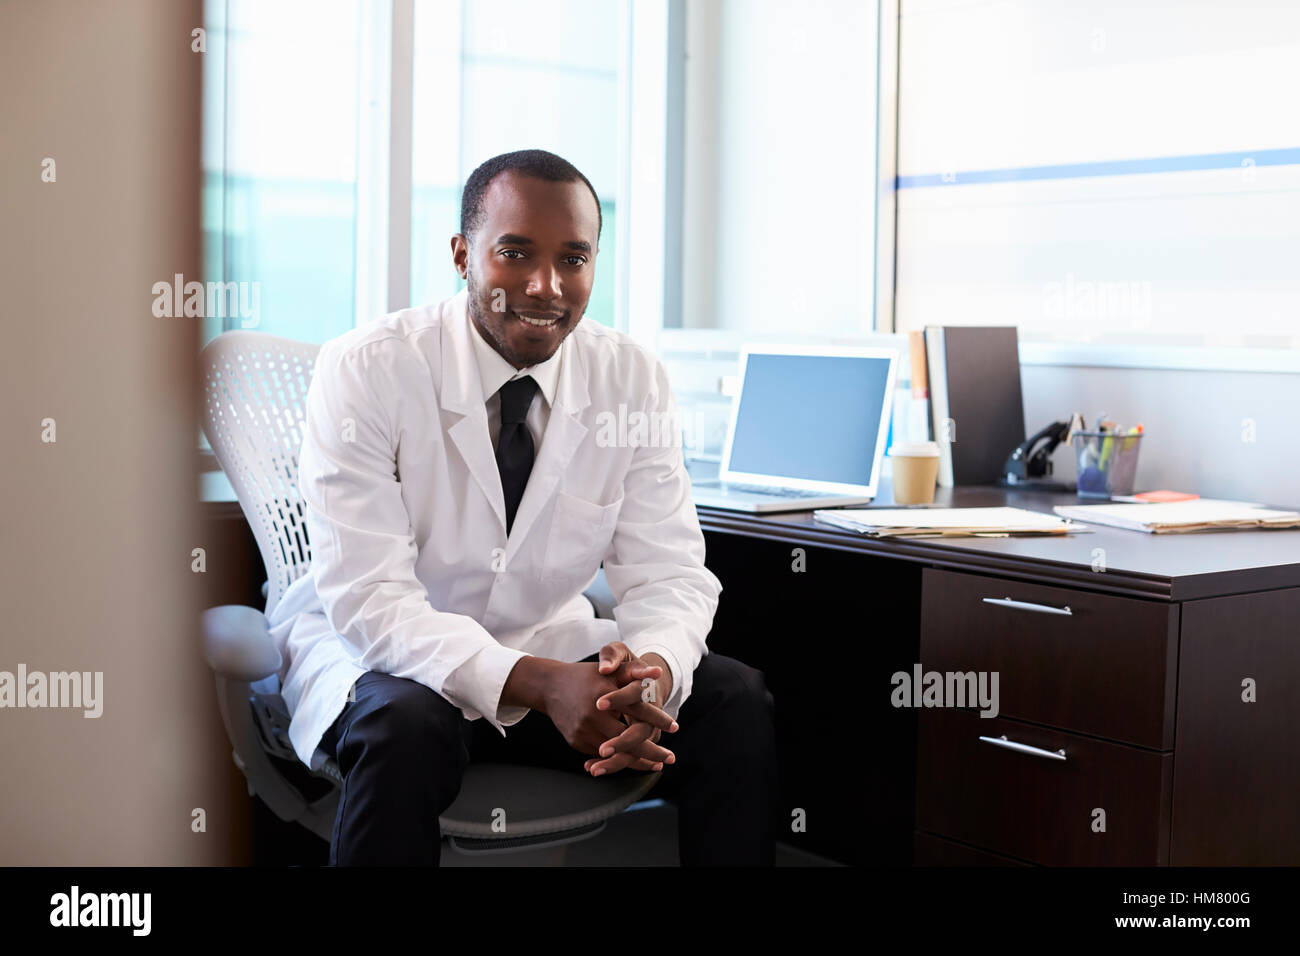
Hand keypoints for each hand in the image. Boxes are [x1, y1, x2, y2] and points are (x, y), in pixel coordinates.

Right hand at [541, 659, 674, 769]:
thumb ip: (635, 670)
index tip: (675, 728)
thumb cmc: (588, 676)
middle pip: (628, 740)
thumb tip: (658, 672)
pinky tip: (634, 762)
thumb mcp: (611, 670)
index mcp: (606, 693)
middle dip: (651, 751)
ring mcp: (583, 730)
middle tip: (671, 758)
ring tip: (656, 765)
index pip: (637, 709)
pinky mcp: (576, 741)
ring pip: (615, 753)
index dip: (658, 719)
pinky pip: (600, 755)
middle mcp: (593, 714)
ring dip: (637, 761)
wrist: (551, 687)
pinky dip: (618, 759)